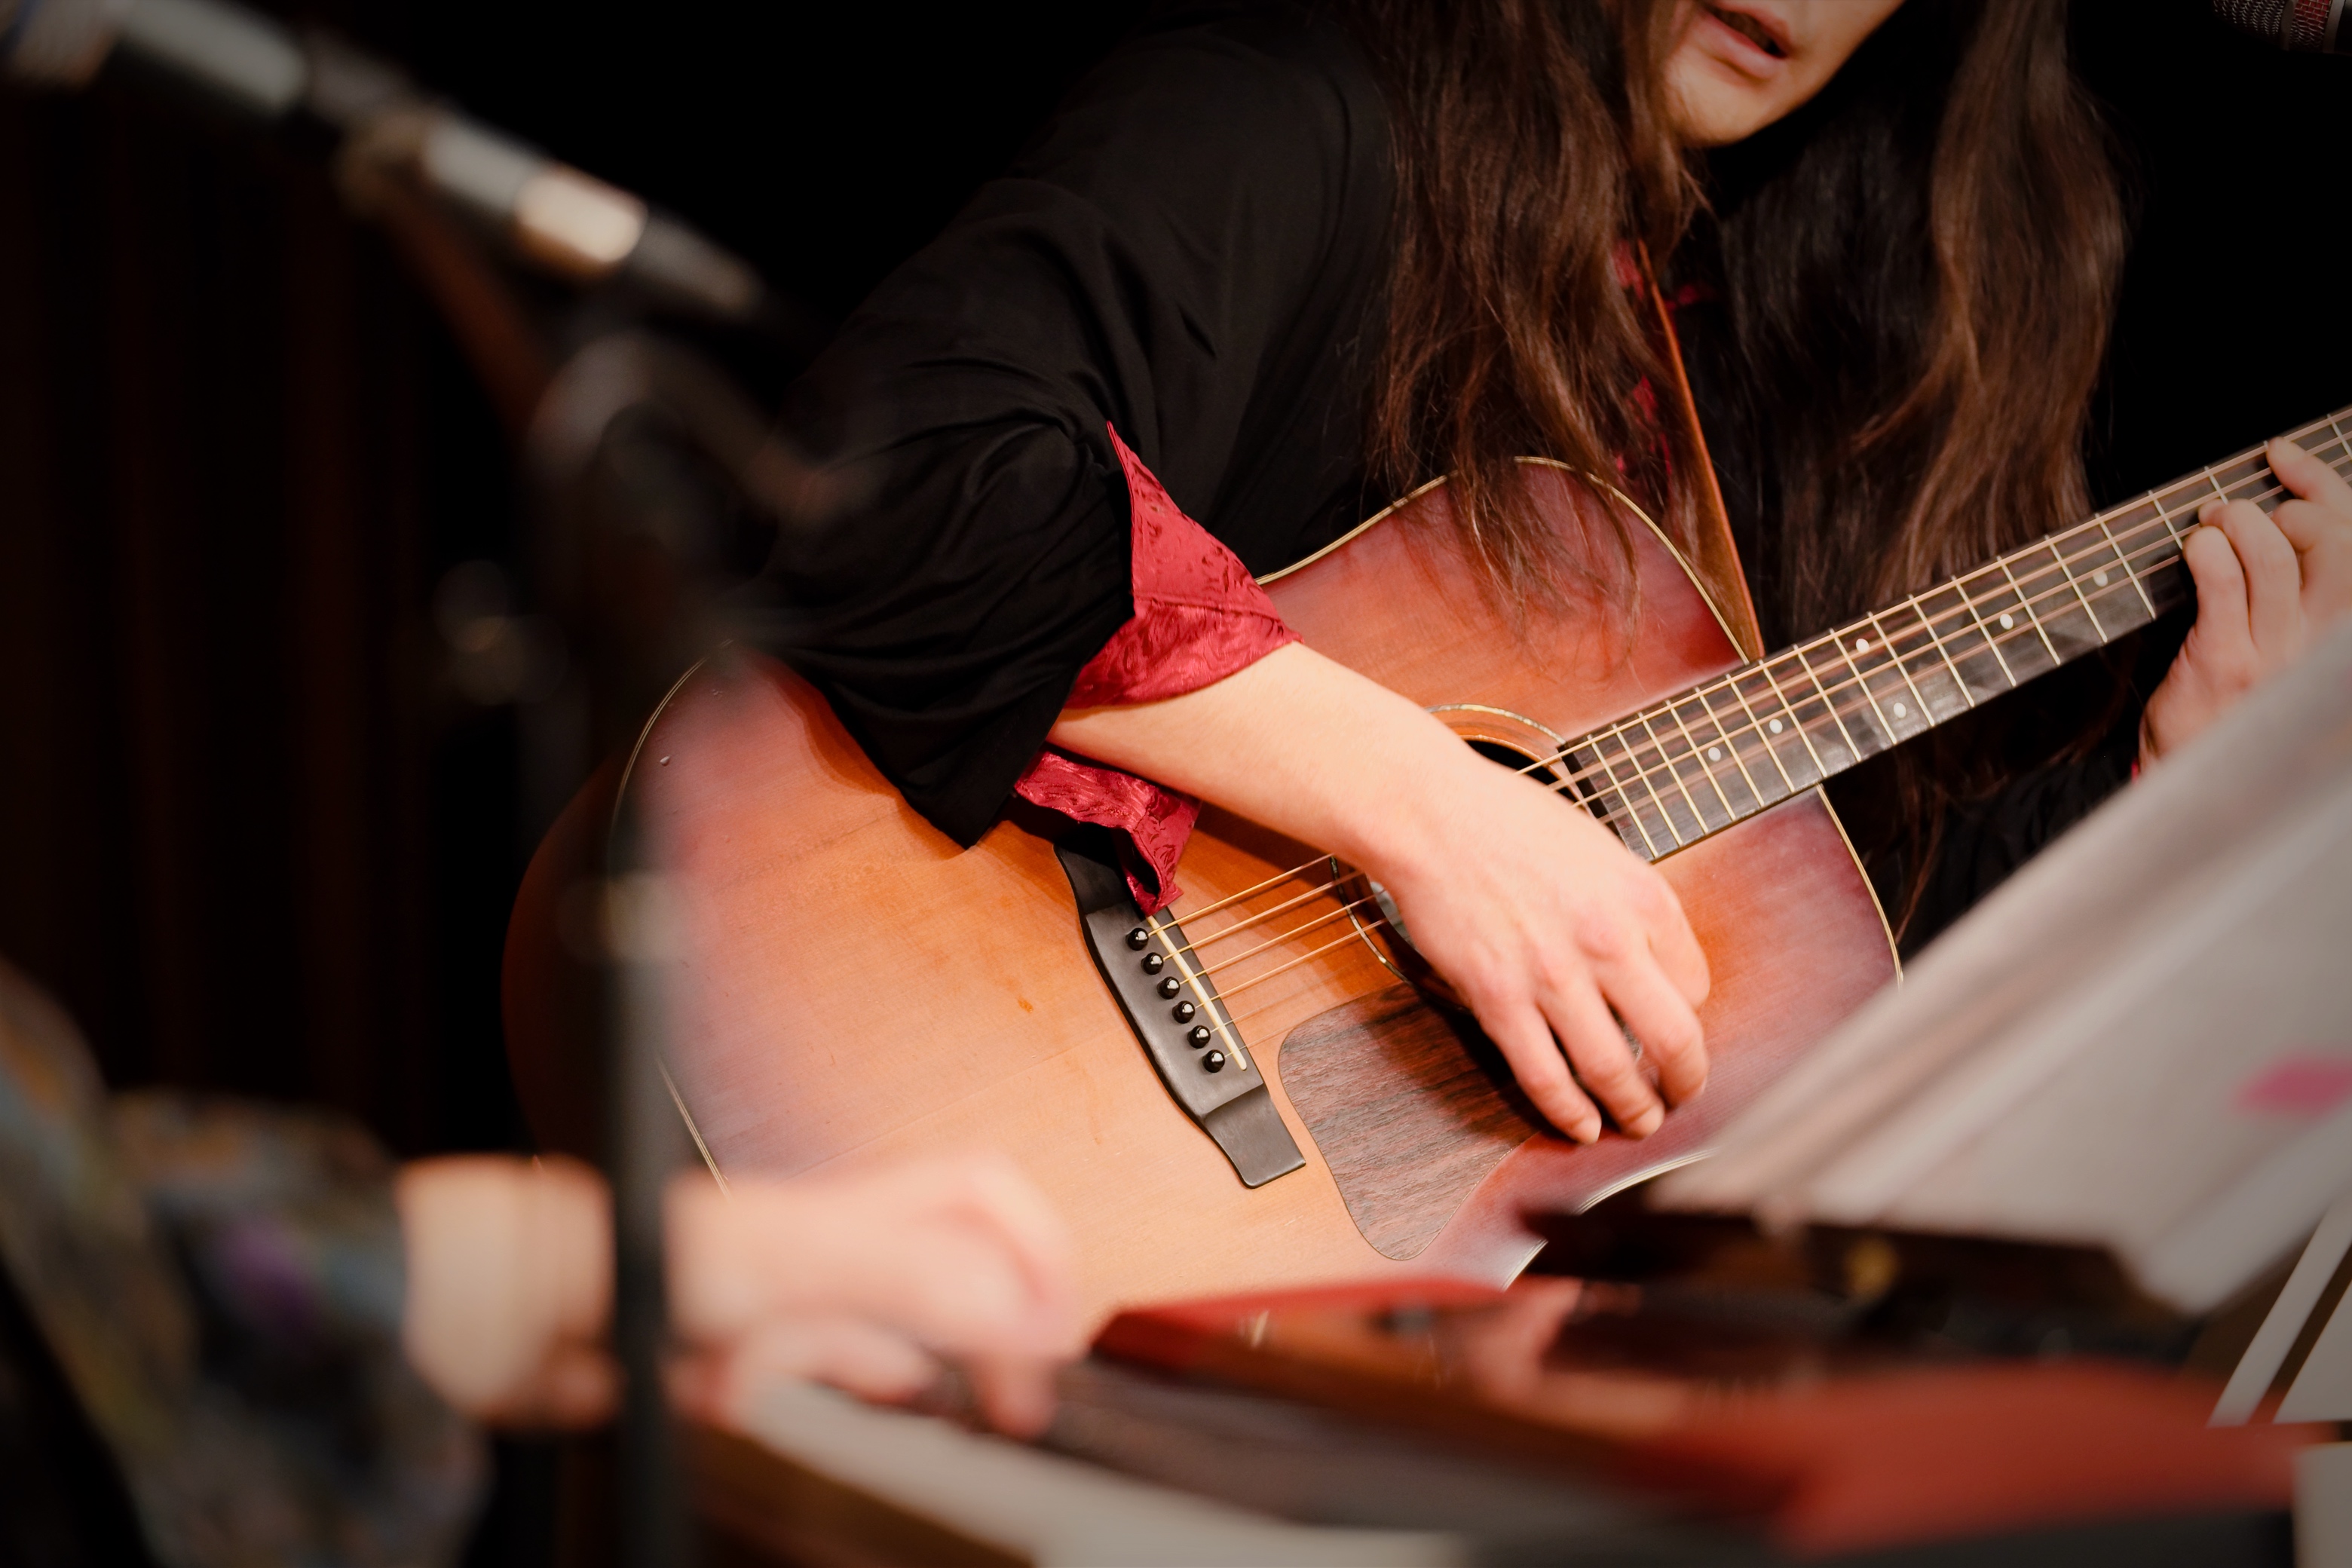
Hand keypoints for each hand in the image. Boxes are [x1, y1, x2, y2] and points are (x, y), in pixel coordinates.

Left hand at [396, 1151, 1082, 1437]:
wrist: (490, 1307)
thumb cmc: (617, 1255)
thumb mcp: (784, 1265)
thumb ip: (908, 1277)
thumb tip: (1021, 1304)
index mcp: (847, 1214)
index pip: (978, 1200)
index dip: (1036, 1251)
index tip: (1063, 1332)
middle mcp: (820, 1251)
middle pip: (948, 1267)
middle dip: (1003, 1317)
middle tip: (1034, 1386)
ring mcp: (773, 1307)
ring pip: (885, 1332)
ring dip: (931, 1362)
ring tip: (985, 1407)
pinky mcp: (723, 1361)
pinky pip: (811, 1378)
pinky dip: (848, 1389)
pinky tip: (876, 1405)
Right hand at [1373, 745, 1710, 1143]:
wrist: (1432, 815)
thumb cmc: (1512, 824)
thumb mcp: (1602, 851)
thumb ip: (1636, 908)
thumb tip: (1658, 970)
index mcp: (1643, 897)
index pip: (1696, 985)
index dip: (1689, 1017)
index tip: (1673, 1028)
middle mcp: (1608, 940)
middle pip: (1674, 1040)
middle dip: (1685, 1082)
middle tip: (1682, 1097)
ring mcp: (1553, 974)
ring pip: (1613, 1070)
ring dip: (1634, 1109)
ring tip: (1639, 1122)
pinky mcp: (1498, 998)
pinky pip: (1545, 1076)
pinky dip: (1569, 1113)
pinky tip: (1582, 1126)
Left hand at [2140, 436, 2351, 765]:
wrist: (2197, 780)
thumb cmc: (2235, 705)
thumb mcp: (2286, 645)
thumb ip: (2292, 590)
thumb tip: (2279, 511)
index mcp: (2337, 629)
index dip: (2324, 484)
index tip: (2285, 457)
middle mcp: (2321, 640)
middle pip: (2331, 540)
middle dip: (2284, 501)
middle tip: (2236, 504)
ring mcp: (2277, 652)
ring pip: (2278, 554)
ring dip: (2239, 519)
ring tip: (2210, 522)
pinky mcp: (2226, 662)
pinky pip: (2224, 584)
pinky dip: (2209, 550)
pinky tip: (2195, 547)